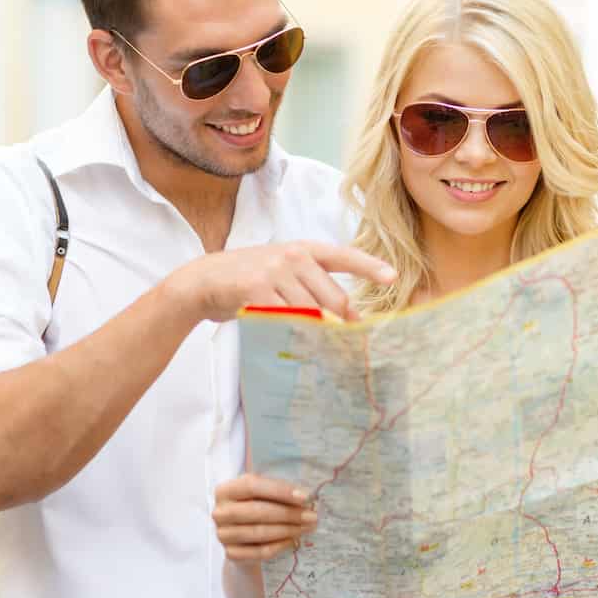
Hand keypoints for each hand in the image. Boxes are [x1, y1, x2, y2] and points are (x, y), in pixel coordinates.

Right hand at [176, 241, 395, 322]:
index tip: (392, 277)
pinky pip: (287, 320)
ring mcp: (275, 271)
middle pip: (334, 299)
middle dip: (341, 325)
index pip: (344, 256)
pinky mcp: (257, 290)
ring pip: (313, 313)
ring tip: (316, 347)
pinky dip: (293, 334)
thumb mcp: (284, 271)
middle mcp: (293, 256)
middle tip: (345, 344)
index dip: (370, 267)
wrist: (204, 279)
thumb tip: (346, 319)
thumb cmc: (250, 280)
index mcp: (305, 249)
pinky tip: (290, 341)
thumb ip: (313, 287)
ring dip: (317, 335)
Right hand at [213, 473, 318, 561]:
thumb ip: (276, 490)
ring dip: (288, 530)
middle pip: (257, 511)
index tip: (304, 497)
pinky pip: (260, 551)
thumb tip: (305, 496)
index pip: (252, 486)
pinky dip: (280, 546)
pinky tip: (294, 541)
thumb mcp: (262, 493)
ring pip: (259, 532)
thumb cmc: (256, 507)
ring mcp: (223, 535)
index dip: (279, 491)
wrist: (243, 537)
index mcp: (225, 490)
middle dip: (288, 514)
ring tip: (307, 527)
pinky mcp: (231, 554)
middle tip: (312, 516)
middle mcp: (220, 512)